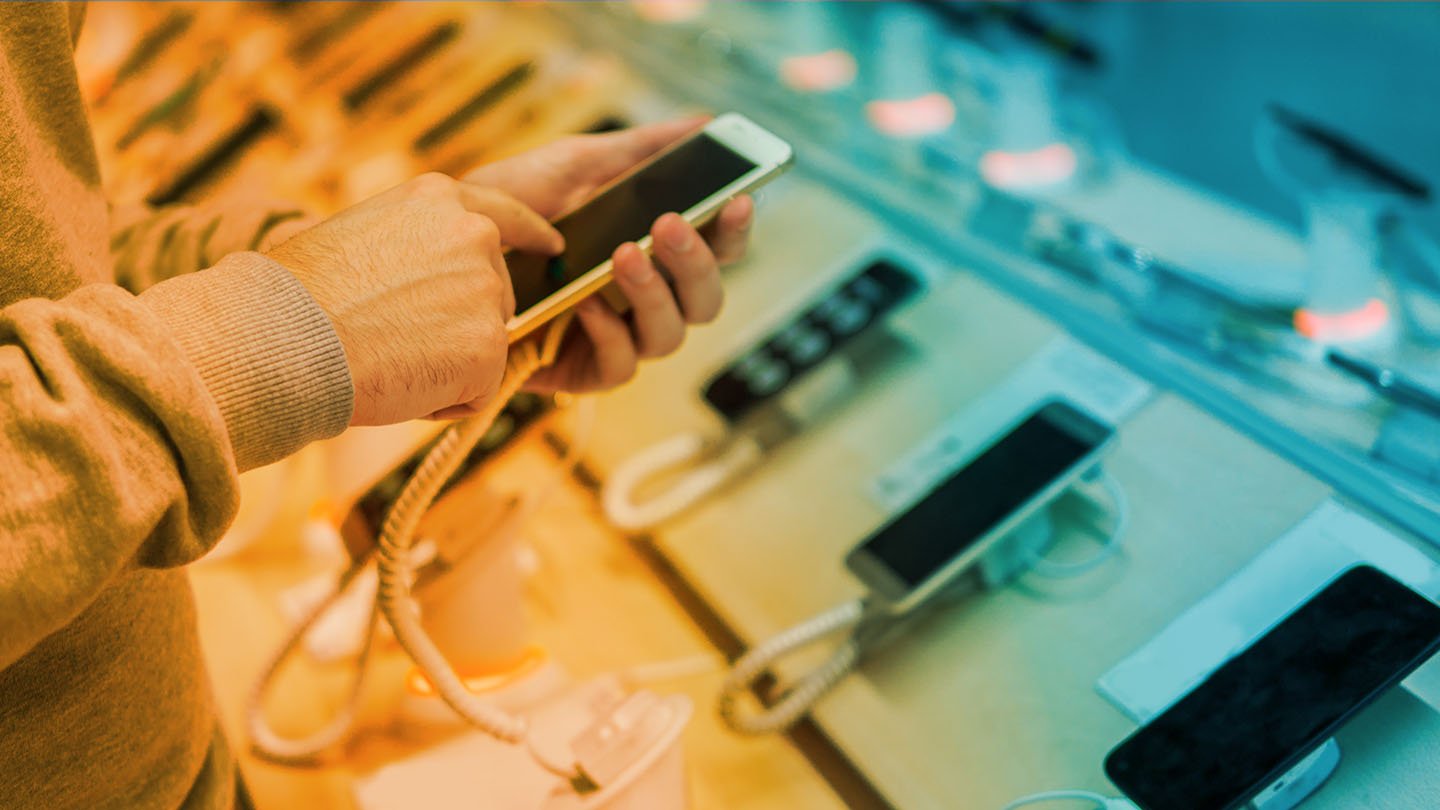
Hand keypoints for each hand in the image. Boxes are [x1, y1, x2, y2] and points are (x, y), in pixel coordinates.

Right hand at [267, 173, 562, 424]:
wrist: (282, 337)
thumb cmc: (296, 296)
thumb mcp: (356, 236)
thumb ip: (410, 245)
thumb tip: (423, 277)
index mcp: (439, 199)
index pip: (506, 214)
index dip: (531, 235)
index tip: (552, 246)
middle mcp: (474, 235)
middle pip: (495, 297)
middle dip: (459, 327)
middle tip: (392, 338)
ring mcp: (486, 290)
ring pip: (483, 349)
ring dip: (446, 366)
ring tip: (385, 357)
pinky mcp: (488, 346)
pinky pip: (476, 392)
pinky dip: (442, 402)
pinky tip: (397, 384)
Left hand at [463, 118, 755, 392]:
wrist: (440, 250)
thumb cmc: (510, 207)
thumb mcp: (571, 164)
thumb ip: (637, 148)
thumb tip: (702, 123)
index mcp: (655, 254)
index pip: (718, 251)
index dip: (736, 229)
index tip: (738, 198)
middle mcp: (646, 301)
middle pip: (706, 299)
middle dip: (695, 262)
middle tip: (666, 224)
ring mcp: (618, 339)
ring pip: (671, 337)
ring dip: (654, 294)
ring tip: (621, 255)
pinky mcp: (581, 372)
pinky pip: (620, 367)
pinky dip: (609, 334)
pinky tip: (585, 302)